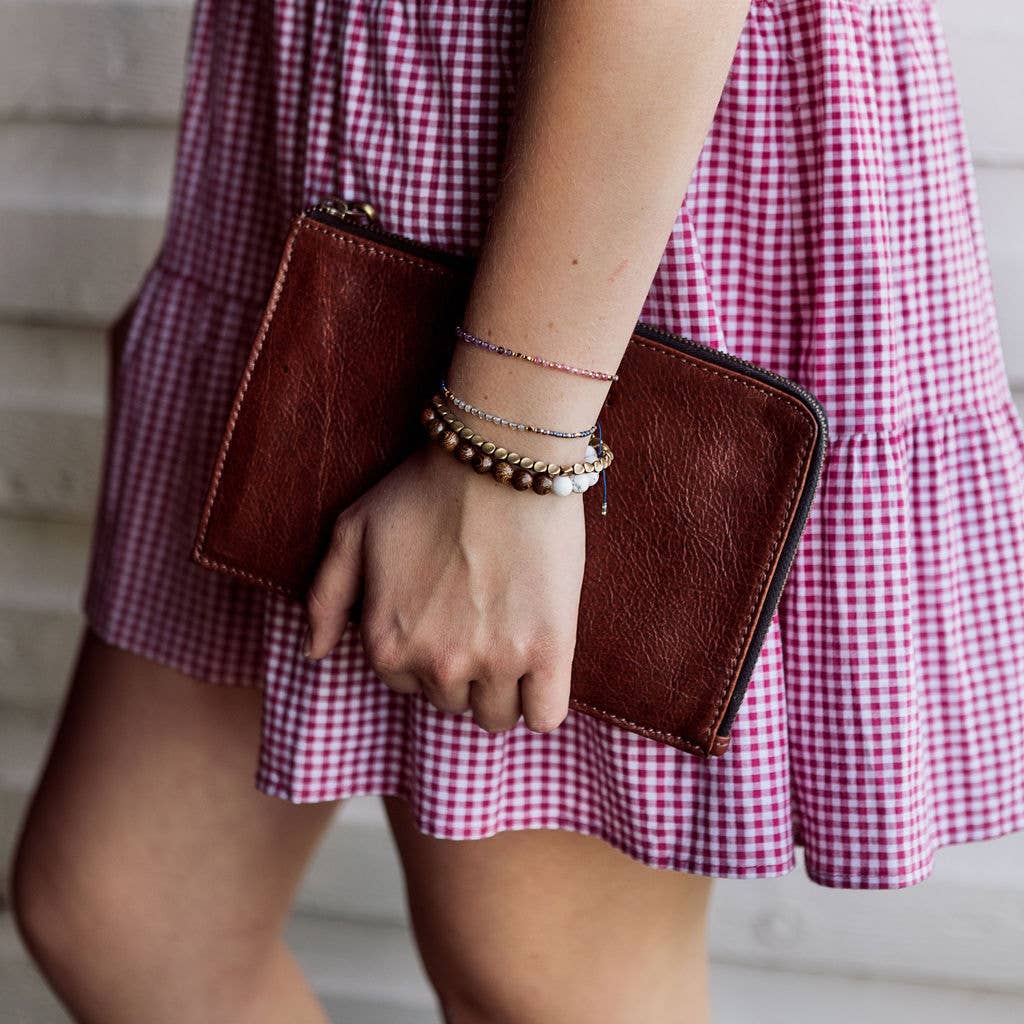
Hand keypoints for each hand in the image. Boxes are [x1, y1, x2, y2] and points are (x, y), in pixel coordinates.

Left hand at [304, 441, 585, 733]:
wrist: (498, 457)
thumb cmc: (423, 488)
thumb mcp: (352, 531)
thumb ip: (325, 597)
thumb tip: (314, 654)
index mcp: (387, 643)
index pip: (407, 685)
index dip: (427, 651)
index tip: (447, 615)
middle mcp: (437, 663)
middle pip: (453, 703)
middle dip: (463, 670)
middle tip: (480, 618)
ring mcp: (494, 660)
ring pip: (496, 716)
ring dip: (502, 687)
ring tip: (511, 637)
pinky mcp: (548, 650)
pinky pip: (547, 716)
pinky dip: (542, 702)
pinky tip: (541, 667)